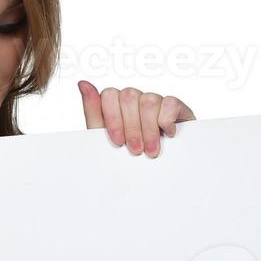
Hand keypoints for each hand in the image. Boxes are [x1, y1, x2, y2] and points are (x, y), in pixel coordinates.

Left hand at [78, 79, 195, 157]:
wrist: (158, 177)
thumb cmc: (129, 158)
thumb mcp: (106, 140)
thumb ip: (93, 113)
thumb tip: (83, 83)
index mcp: (117, 106)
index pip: (109, 95)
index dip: (113, 118)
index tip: (118, 142)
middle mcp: (136, 100)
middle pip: (128, 96)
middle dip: (131, 127)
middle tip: (135, 151)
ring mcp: (157, 102)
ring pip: (148, 100)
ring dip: (149, 130)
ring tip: (151, 151)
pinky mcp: (177, 108)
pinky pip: (170, 102)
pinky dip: (167, 121)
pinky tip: (167, 135)